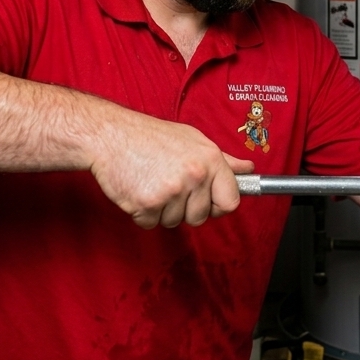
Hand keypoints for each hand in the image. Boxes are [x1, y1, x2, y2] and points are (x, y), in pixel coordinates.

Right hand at [88, 106, 253, 228]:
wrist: (110, 135)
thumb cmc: (151, 137)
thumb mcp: (194, 140)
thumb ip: (223, 160)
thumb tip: (249, 169)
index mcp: (210, 160)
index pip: (230, 202)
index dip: (218, 206)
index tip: (208, 202)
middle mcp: (194, 176)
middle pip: (200, 217)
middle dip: (185, 208)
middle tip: (169, 184)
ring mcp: (170, 191)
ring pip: (175, 222)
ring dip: (162, 210)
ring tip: (151, 181)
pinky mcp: (146, 204)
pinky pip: (151, 224)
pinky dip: (143, 213)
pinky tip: (138, 188)